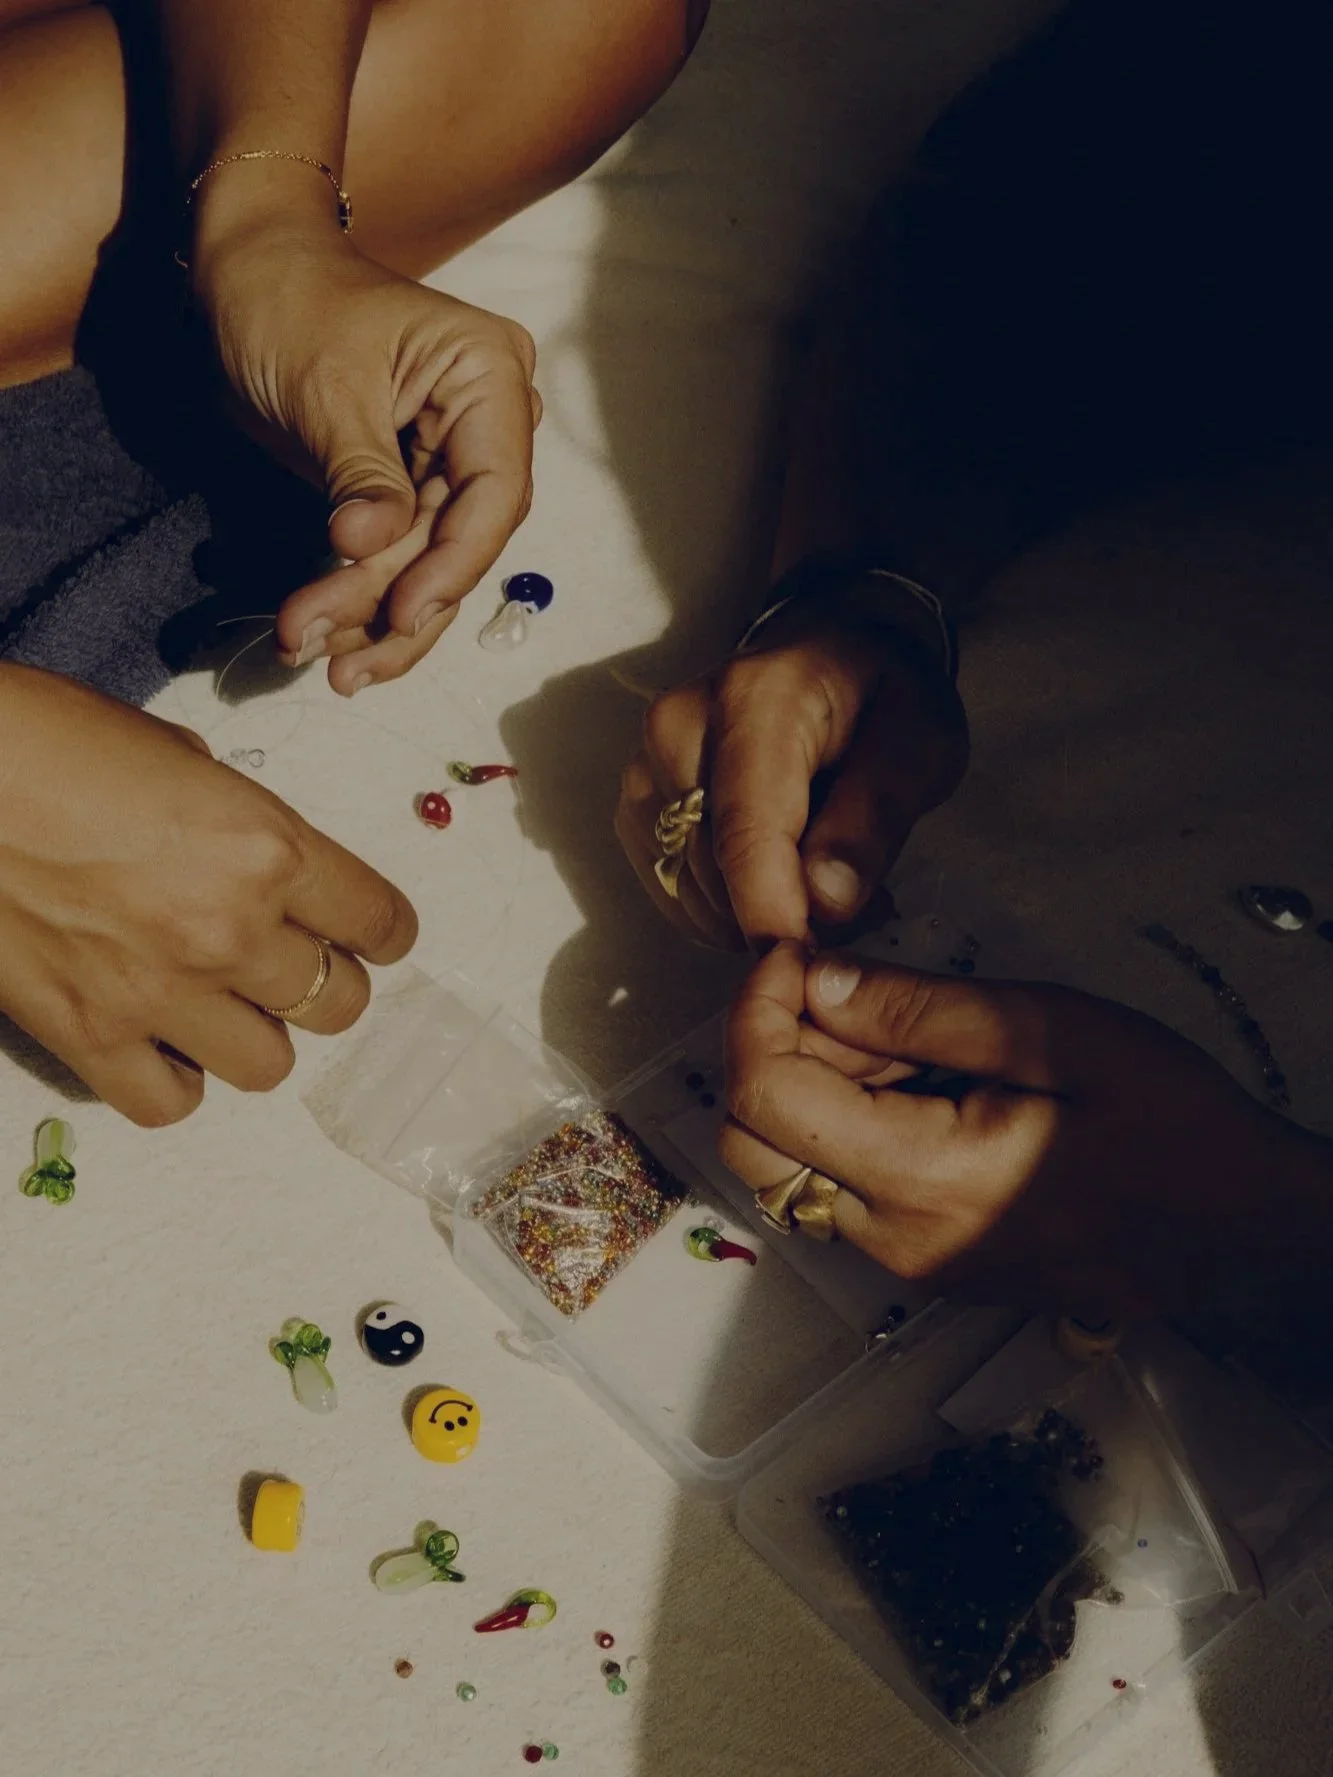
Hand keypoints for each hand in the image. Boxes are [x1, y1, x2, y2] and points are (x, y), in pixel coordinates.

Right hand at [0, 665, 416, 1124]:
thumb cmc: (47, 738)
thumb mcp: (174, 753)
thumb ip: (235, 819)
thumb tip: (251, 853)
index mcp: (267, 848)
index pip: (378, 922)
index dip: (384, 933)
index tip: (373, 936)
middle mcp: (230, 930)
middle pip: (337, 1002)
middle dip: (322, 982)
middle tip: (284, 961)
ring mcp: (160, 993)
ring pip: (268, 1065)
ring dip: (255, 1034)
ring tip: (218, 1002)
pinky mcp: (87, 1036)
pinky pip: (169, 1103)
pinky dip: (173, 1080)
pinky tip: (157, 1041)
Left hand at [192, 218, 538, 694]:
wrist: (238, 274)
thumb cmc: (287, 300)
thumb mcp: (325, 387)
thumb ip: (361, 473)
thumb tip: (372, 547)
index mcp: (487, 377)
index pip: (496, 492)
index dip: (454, 564)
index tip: (403, 612)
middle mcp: (484, 425)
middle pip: (459, 541)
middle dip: (395, 603)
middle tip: (335, 655)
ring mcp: (445, 461)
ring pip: (426, 563)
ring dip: (371, 617)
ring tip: (312, 654)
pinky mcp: (405, 490)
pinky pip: (395, 558)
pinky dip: (358, 599)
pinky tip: (324, 638)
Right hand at [615, 603, 966, 947]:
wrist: (830, 657)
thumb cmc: (884, 699)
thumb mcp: (919, 745)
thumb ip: (875, 817)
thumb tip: (824, 902)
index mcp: (754, 700)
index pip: (745, 832)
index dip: (774, 916)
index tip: (814, 965)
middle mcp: (678, 726)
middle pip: (714, 873)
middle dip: (783, 918)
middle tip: (861, 909)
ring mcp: (646, 765)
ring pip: (689, 892)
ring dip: (755, 917)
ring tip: (827, 890)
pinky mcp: (638, 803)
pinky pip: (672, 891)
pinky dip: (725, 910)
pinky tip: (778, 884)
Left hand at [719, 943, 1331, 1313]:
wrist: (1244, 1225)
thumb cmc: (1173, 1122)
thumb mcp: (1058, 1033)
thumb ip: (923, 1011)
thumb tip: (813, 980)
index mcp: (926, 1182)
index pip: (765, 1100)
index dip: (755, 1012)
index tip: (793, 956)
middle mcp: (896, 1241)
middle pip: (753, 1146)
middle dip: (773, 1052)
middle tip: (849, 993)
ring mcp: (910, 1263)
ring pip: (794, 1169)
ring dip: (817, 1088)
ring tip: (912, 1038)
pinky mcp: (928, 1262)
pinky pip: (845, 1190)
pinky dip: (852, 1124)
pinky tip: (929, 1082)